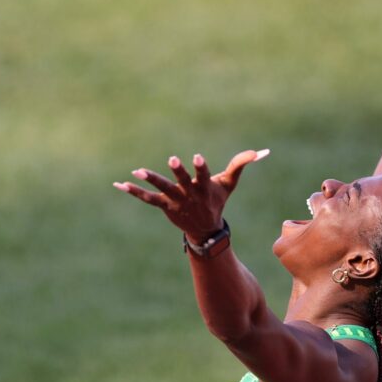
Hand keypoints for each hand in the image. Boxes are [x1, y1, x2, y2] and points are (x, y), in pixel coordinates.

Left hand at [114, 149, 268, 240]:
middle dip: (178, 171)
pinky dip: (133, 192)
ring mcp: (175, 201)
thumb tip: (262, 151)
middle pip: (182, 182)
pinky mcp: (164, 206)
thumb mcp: (229, 183)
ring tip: (137, 171)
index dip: (200, 167)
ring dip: (151, 180)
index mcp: (204, 188)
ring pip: (162, 190)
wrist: (204, 229)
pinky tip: (119, 185)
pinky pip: (146, 199)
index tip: (197, 157)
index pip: (203, 175)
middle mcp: (189, 195)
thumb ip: (241, 164)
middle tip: (172, 159)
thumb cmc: (216, 201)